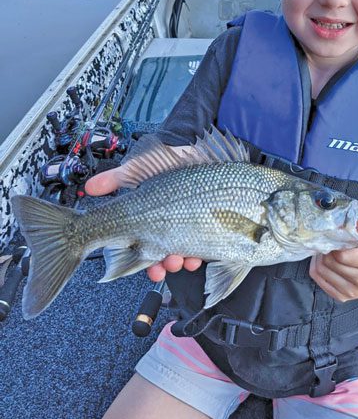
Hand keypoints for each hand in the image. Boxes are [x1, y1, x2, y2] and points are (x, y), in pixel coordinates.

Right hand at [85, 166, 201, 280]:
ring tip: (186, 260)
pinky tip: (201, 253)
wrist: (194, 148)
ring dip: (185, 261)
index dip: (148, 264)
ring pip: (186, 254)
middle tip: (171, 263)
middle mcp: (168, 228)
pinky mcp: (207, 222)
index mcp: (149, 221)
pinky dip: (204, 252)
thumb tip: (90, 188)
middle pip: (166, 257)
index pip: (145, 249)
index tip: (153, 270)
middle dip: (168, 265)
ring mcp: (189, 227)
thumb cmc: (165, 160)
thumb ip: (115, 179)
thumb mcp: (138, 168)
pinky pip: (206, 245)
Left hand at [309, 220, 357, 301]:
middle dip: (325, 249)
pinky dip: (316, 268)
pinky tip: (322, 261)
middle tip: (326, 242)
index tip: (332, 237)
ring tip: (324, 251)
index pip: (343, 255)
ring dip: (318, 258)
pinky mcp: (343, 297)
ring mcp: (353, 292)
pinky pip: (318, 281)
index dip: (334, 244)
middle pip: (330, 262)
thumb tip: (355, 223)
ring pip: (322, 271)